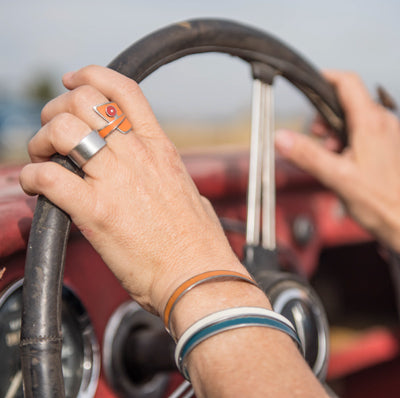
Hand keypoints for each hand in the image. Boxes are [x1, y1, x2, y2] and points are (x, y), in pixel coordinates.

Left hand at [19, 65, 243, 313]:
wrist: (197, 277)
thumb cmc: (198, 243)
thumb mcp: (190, 194)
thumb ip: (170, 178)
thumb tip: (161, 175)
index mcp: (160, 149)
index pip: (124, 91)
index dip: (93, 77)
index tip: (74, 83)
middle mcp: (137, 157)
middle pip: (84, 103)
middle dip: (57, 110)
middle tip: (53, 132)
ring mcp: (116, 181)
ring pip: (63, 131)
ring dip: (42, 139)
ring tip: (42, 156)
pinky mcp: (95, 212)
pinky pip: (50, 177)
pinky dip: (33, 176)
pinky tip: (36, 186)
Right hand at [275, 70, 399, 250]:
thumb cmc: (380, 201)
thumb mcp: (336, 177)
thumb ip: (307, 155)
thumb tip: (280, 137)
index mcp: (370, 123)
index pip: (347, 83)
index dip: (325, 78)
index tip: (308, 84)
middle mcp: (382, 123)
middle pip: (346, 101)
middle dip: (324, 116)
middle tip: (315, 138)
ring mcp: (386, 133)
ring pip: (353, 117)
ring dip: (334, 130)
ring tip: (328, 154)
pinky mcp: (387, 145)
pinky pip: (362, 132)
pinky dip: (346, 139)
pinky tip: (340, 160)